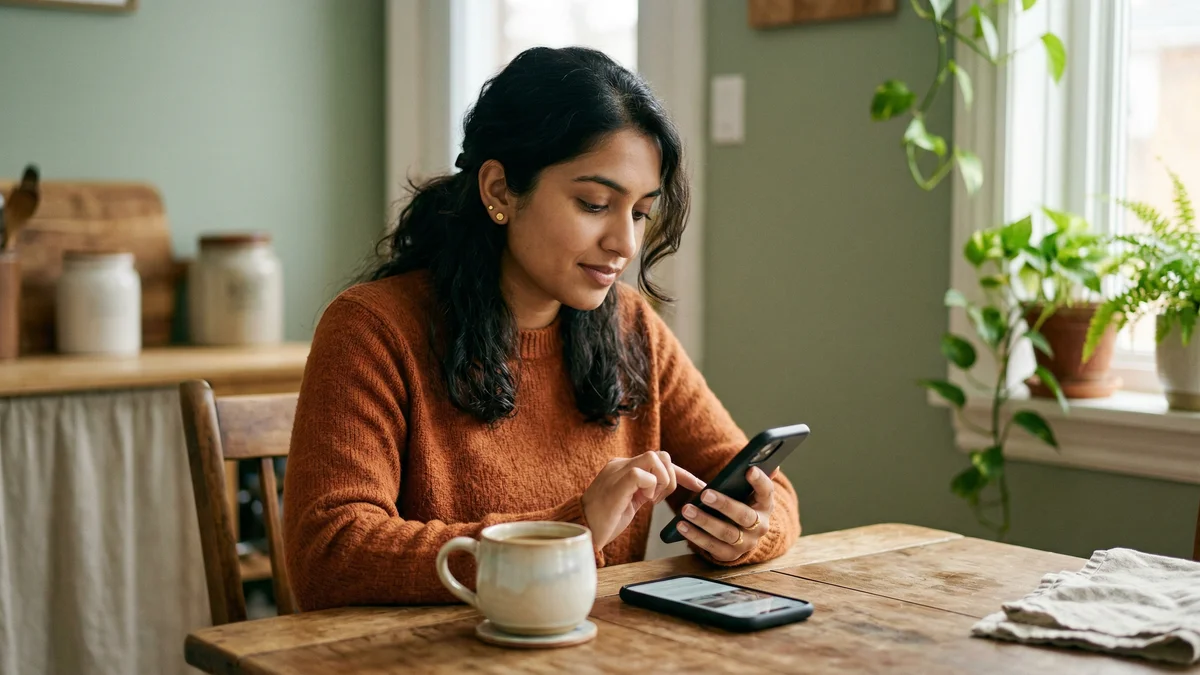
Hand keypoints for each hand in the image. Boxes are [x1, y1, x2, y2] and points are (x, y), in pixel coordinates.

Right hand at [582, 451, 705, 549]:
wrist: (582, 530)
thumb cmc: (604, 520)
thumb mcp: (630, 501)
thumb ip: (644, 489)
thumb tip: (666, 487)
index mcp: (624, 467)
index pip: (659, 461)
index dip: (683, 473)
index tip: (699, 486)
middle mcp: (620, 464)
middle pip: (660, 455)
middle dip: (672, 478)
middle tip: (660, 500)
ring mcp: (617, 472)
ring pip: (654, 458)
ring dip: (663, 482)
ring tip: (651, 500)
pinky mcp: (616, 483)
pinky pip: (641, 474)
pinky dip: (651, 487)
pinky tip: (644, 501)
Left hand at [677, 467, 775, 561]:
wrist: (743, 537)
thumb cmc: (741, 505)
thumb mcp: (749, 493)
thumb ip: (754, 478)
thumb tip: (767, 461)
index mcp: (765, 505)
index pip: (767, 491)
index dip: (760, 481)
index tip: (749, 470)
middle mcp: (760, 526)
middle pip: (744, 516)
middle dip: (724, 505)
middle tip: (705, 494)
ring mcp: (746, 543)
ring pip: (726, 533)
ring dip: (705, 521)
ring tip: (686, 510)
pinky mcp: (730, 555)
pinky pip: (712, 547)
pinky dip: (695, 536)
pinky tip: (681, 525)